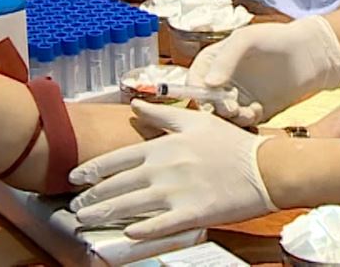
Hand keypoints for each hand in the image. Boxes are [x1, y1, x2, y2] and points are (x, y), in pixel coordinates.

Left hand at [69, 101, 275, 238]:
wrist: (265, 167)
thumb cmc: (232, 144)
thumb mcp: (195, 121)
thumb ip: (161, 115)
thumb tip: (135, 105)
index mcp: (164, 147)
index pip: (118, 160)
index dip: (92, 170)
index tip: (74, 178)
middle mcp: (165, 169)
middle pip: (118, 185)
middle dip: (92, 198)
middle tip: (75, 207)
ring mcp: (178, 192)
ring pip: (132, 205)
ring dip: (106, 214)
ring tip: (86, 221)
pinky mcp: (193, 213)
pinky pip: (161, 224)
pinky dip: (142, 230)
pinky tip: (126, 234)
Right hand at [187, 17, 339, 126]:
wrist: (311, 54)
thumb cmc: (276, 38)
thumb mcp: (246, 39)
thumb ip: (225, 59)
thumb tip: (209, 84)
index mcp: (214, 61)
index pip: (194, 79)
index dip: (196, 90)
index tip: (207, 98)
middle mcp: (223, 81)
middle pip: (205, 102)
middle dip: (214, 107)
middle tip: (231, 107)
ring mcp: (239, 97)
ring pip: (223, 116)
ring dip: (230, 117)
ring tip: (246, 111)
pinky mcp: (255, 111)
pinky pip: (242, 123)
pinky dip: (246, 121)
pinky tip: (257, 111)